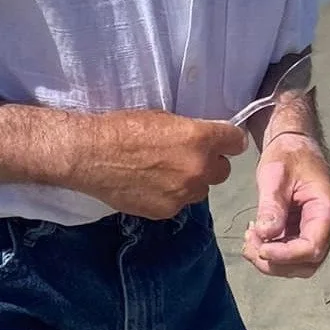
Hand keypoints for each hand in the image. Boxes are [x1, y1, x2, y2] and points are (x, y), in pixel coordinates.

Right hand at [70, 111, 247, 219]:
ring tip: (164, 174)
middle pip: (222, 170)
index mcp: (200, 139)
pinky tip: (149, 187)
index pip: (236, 142)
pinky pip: (179, 203)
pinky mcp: (167, 211)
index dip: (229, 141)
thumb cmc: (123, 128)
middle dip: (209, 164)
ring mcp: (184, 193)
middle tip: (187, 159)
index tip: (223, 142)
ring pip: (200, 190)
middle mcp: (198, 168)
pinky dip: (170, 196)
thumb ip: (190, 132)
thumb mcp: (163, 119)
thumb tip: (204, 140)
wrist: (92, 155)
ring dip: (190, 182)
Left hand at [243, 133, 329, 277]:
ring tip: (250, 238)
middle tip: (250, 242)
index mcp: (327, 210)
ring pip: (298, 264)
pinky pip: (290, 253)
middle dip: (276, 262)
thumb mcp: (275, 175)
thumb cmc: (289, 154)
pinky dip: (270, 251)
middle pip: (307, 263)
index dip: (286, 255)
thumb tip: (266, 235)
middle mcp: (328, 226)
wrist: (294, 144)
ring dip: (271, 259)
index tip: (261, 249)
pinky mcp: (304, 232)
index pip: (313, 248)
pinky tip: (254, 235)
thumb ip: (272, 205)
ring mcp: (317, 231)